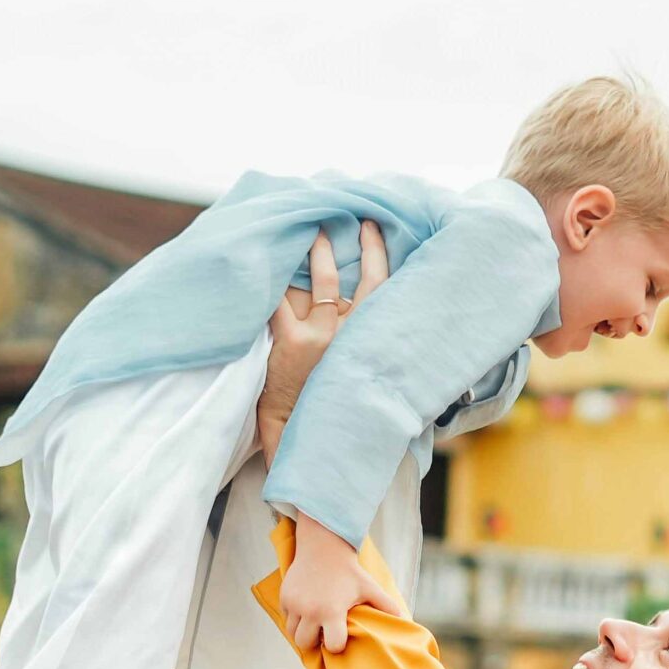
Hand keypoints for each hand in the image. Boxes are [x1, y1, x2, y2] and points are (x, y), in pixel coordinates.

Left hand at [257, 220, 390, 461]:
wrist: (308, 447)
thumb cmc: (335, 421)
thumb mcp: (366, 390)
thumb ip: (374, 362)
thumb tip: (398, 350)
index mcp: (372, 346)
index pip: (385, 293)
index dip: (381, 259)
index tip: (377, 235)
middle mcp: (353, 336)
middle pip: (363, 280)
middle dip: (364, 247)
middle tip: (357, 220)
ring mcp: (321, 336)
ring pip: (320, 282)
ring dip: (318, 254)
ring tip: (315, 231)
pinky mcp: (290, 341)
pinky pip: (279, 299)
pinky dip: (273, 279)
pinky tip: (270, 260)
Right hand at [280, 514, 402, 653]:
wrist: (323, 547)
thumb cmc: (350, 572)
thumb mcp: (370, 587)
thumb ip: (386, 606)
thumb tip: (406, 621)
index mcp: (332, 611)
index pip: (332, 645)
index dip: (336, 645)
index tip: (339, 637)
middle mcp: (310, 609)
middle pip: (305, 644)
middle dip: (315, 642)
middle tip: (323, 632)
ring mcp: (294, 604)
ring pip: (292, 633)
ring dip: (303, 632)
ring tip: (314, 623)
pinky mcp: (284, 597)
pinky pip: (286, 618)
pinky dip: (294, 618)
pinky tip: (306, 610)